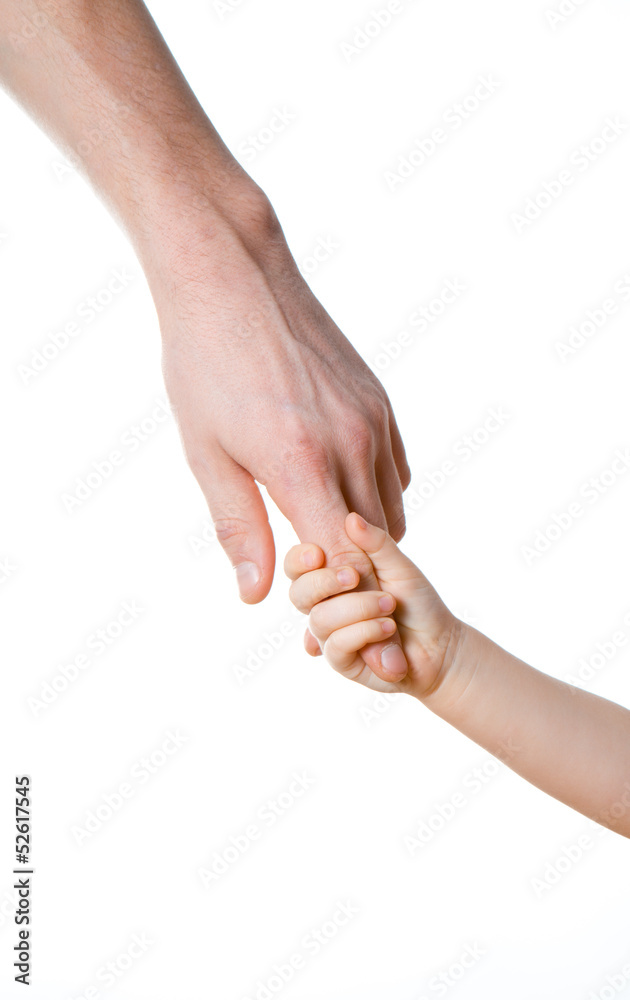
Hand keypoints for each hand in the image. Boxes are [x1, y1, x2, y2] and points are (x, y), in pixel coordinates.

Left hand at [153, 194, 410, 676]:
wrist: (233, 281)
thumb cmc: (204, 368)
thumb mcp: (205, 454)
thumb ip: (238, 528)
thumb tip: (255, 595)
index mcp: (300, 466)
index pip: (343, 565)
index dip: (343, 604)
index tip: (333, 632)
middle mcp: (350, 446)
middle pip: (375, 548)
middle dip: (355, 579)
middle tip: (323, 592)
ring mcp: (372, 421)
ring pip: (393, 512)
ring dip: (367, 540)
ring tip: (328, 542)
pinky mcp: (380, 403)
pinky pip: (397, 472)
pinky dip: (378, 496)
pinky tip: (340, 490)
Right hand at [284, 512, 463, 695]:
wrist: (440, 644)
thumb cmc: (417, 602)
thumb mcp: (399, 566)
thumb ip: (375, 544)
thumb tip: (351, 518)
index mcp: (331, 578)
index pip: (297, 567)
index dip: (298, 560)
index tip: (317, 553)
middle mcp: (324, 606)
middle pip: (298, 594)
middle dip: (324, 582)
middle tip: (354, 576)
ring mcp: (330, 636)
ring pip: (319, 620)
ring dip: (358, 608)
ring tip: (389, 605)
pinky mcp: (341, 661)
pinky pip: (336, 645)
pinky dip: (364, 632)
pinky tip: (388, 629)